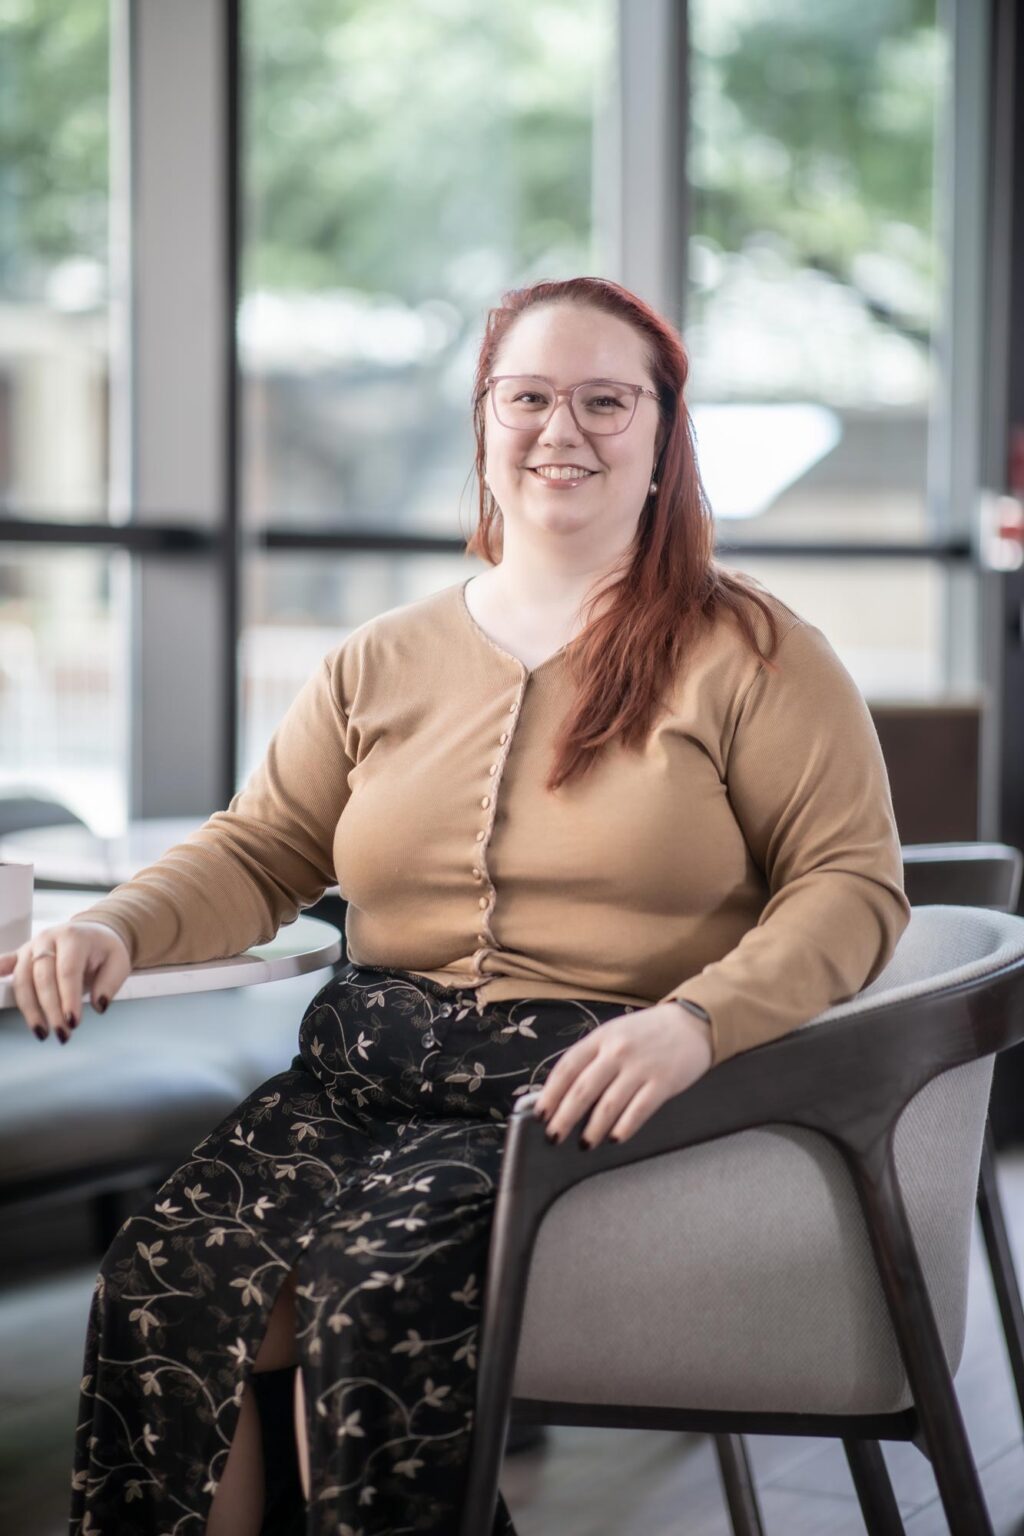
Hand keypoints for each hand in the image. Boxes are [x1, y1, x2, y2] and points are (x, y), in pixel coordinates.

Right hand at [0, 922, 131, 1042]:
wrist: (93, 932)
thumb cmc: (104, 950)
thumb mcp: (118, 962)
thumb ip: (110, 983)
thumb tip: (98, 1006)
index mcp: (73, 937)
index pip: (68, 971)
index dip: (69, 998)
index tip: (73, 1022)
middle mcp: (48, 938)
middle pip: (42, 977)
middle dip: (50, 1009)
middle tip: (62, 1033)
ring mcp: (31, 946)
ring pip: (22, 979)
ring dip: (29, 1009)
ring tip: (42, 1032)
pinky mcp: (20, 954)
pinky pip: (4, 963)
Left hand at [534, 1002, 712, 1148]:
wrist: (693, 1022)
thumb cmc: (648, 1033)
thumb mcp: (615, 1034)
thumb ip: (592, 1058)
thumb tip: (565, 1094)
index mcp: (601, 1037)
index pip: (567, 1067)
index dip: (550, 1093)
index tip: (540, 1114)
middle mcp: (618, 1051)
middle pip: (583, 1090)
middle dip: (564, 1117)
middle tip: (554, 1137)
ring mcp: (641, 1067)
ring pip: (609, 1104)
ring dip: (593, 1128)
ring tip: (585, 1144)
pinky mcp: (663, 1082)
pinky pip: (639, 1110)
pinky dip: (624, 1127)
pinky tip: (615, 1139)